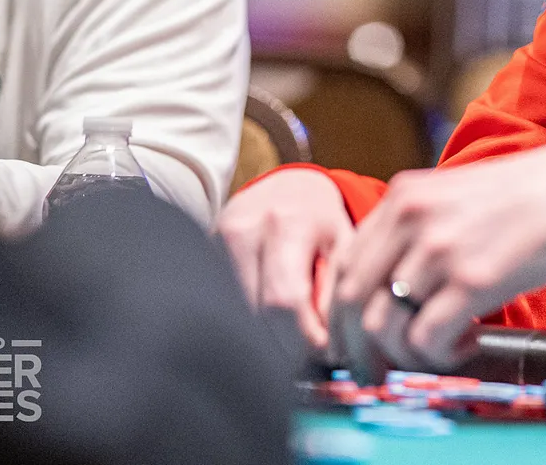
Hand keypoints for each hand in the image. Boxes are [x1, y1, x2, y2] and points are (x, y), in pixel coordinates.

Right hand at [216, 167, 352, 355]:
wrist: (286, 187)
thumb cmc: (321, 220)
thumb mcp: (343, 244)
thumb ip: (337, 290)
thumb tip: (330, 346)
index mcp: (288, 222)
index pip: (284, 299)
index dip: (301, 338)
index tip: (321, 356)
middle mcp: (245, 228)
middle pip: (255, 313)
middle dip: (284, 346)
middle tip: (308, 357)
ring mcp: (216, 240)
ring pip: (234, 313)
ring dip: (264, 337)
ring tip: (290, 340)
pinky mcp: (202, 251)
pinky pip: (222, 302)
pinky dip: (245, 321)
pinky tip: (266, 323)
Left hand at [325, 130, 545, 381]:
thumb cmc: (528, 198)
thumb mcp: (454, 199)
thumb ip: (414, 232)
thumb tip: (390, 291)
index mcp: (402, 197)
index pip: (342, 266)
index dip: (342, 316)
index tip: (357, 342)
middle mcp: (410, 218)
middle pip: (350, 300)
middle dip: (359, 346)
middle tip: (382, 369)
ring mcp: (440, 248)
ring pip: (383, 325)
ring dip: (405, 354)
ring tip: (439, 351)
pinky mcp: (474, 279)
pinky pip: (426, 339)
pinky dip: (439, 355)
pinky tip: (467, 342)